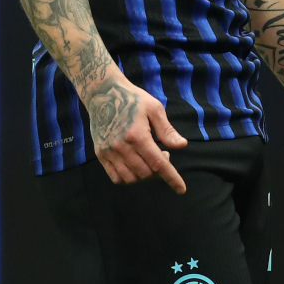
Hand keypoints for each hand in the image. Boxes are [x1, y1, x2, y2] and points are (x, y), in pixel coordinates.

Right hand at [85, 76, 188, 190]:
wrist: (103, 93)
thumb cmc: (133, 98)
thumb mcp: (154, 108)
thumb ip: (167, 130)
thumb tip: (182, 145)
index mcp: (138, 135)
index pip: (159, 164)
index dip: (172, 178)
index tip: (181, 189)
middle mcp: (122, 147)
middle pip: (146, 173)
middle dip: (159, 170)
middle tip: (162, 154)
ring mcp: (109, 152)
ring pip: (131, 179)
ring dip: (144, 175)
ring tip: (148, 159)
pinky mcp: (100, 154)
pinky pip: (116, 177)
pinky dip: (128, 178)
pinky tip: (135, 165)